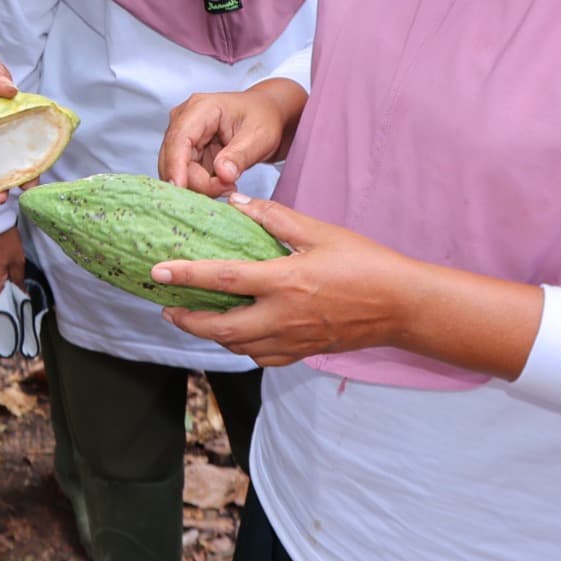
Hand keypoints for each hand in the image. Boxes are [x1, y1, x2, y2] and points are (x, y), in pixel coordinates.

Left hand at [155, 195, 418, 367]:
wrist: (402, 305)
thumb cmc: (364, 262)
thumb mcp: (319, 231)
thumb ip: (274, 218)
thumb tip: (236, 202)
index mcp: (284, 281)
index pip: (222, 279)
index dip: (186, 275)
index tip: (158, 272)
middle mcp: (283, 317)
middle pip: (220, 328)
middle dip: (187, 320)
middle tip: (167, 308)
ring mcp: (293, 340)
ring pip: (238, 347)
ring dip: (211, 335)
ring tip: (193, 319)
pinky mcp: (303, 352)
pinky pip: (261, 357)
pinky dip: (241, 348)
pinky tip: (236, 335)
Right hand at [159, 80, 304, 197]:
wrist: (266, 115)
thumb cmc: (263, 118)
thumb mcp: (259, 136)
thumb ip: (240, 156)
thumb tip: (222, 173)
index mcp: (200, 108)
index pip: (179, 139)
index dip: (176, 165)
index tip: (180, 187)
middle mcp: (184, 120)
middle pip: (174, 158)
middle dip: (197, 181)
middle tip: (228, 188)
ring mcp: (184, 137)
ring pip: (178, 170)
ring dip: (201, 185)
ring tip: (229, 184)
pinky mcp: (187, 151)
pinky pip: (186, 175)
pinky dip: (203, 185)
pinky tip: (223, 183)